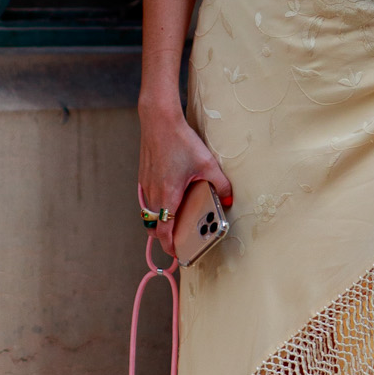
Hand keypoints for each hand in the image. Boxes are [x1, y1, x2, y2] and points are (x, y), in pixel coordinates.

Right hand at [138, 100, 231, 253]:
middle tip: (179, 241)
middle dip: (164, 237)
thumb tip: (229, 200)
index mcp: (167, 195)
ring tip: (175, 223)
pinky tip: (169, 200)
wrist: (158, 121)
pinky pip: (147, 201)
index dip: (170, 246)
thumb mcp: (207, 163)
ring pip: (149, 214)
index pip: (164, 231)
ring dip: (159, 222)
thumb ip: (221, 184)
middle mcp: (153, 194)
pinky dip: (156, 208)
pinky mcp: (143, 177)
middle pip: (154, 226)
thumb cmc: (181, 141)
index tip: (178, 254)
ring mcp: (146, 186)